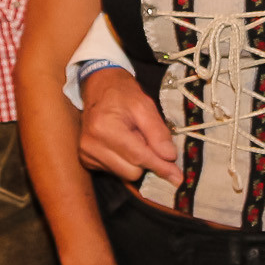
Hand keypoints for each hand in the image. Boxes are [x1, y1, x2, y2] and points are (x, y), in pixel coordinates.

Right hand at [79, 66, 177, 184]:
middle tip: (148, 140)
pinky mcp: (86, 160)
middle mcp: (91, 145)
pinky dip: (125, 162)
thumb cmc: (122, 94)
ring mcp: (86, 154)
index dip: (161, 167)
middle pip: (132, 172)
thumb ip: (158, 132)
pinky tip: (124, 144)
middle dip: (147, 161)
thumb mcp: (145, 105)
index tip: (177, 177)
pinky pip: (115, 172)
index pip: (139, 157)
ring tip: (134, 138)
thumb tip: (169, 157)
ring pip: (124, 175)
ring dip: (136, 162)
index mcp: (105, 128)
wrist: (98, 87)